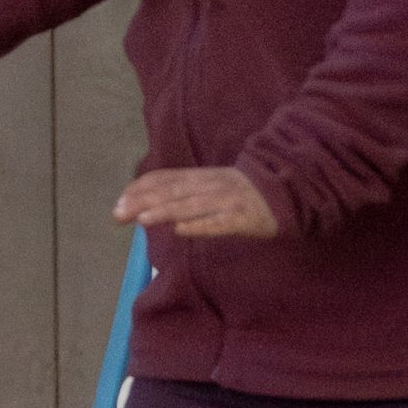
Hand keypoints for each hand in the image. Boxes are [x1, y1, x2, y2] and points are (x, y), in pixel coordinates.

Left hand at [114, 167, 278, 239]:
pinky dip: (200, 225)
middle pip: (172, 192)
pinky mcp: (243, 218)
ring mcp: (227, 200)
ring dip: (166, 211)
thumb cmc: (244, 192)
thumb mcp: (212, 185)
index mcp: (201, 177)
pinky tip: (182, 230)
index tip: (118, 201)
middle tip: (117, 213)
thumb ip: (184, 192)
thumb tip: (149, 203)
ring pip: (192, 205)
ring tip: (142, 219)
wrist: (290, 189)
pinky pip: (220, 222)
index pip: (165, 178)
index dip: (141, 188)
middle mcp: (210, 185)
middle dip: (143, 201)